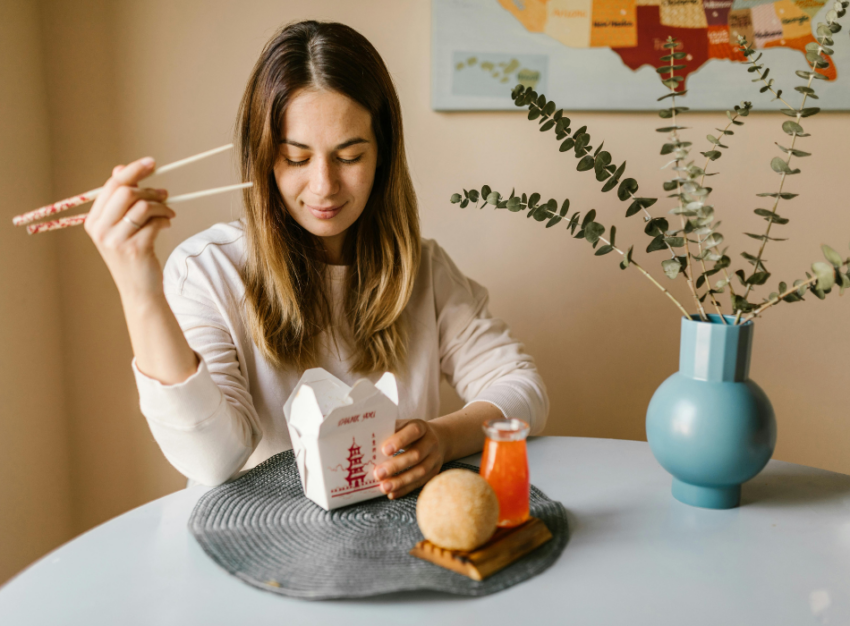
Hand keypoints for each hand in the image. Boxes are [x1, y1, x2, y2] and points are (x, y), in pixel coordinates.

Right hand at [84, 157, 174, 301]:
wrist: (139, 290)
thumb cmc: (132, 255)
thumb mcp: (121, 227)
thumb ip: (120, 200)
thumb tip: (120, 169)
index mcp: (93, 221)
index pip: (112, 186)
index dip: (133, 171)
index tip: (151, 163)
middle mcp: (101, 230)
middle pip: (126, 193)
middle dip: (149, 189)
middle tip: (165, 194)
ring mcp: (116, 241)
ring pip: (142, 206)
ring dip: (161, 205)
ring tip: (169, 211)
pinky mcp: (135, 249)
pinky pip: (154, 222)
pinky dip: (165, 219)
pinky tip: (167, 223)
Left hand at [373, 419, 446, 499]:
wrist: (437, 439)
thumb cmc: (410, 433)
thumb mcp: (403, 427)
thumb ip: (389, 432)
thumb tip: (368, 441)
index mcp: (421, 427)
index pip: (413, 431)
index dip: (399, 440)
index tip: (384, 450)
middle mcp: (430, 442)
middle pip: (416, 455)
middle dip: (396, 466)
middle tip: (378, 474)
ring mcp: (434, 458)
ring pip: (420, 472)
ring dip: (400, 481)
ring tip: (384, 487)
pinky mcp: (434, 472)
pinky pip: (420, 483)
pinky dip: (405, 489)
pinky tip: (392, 493)